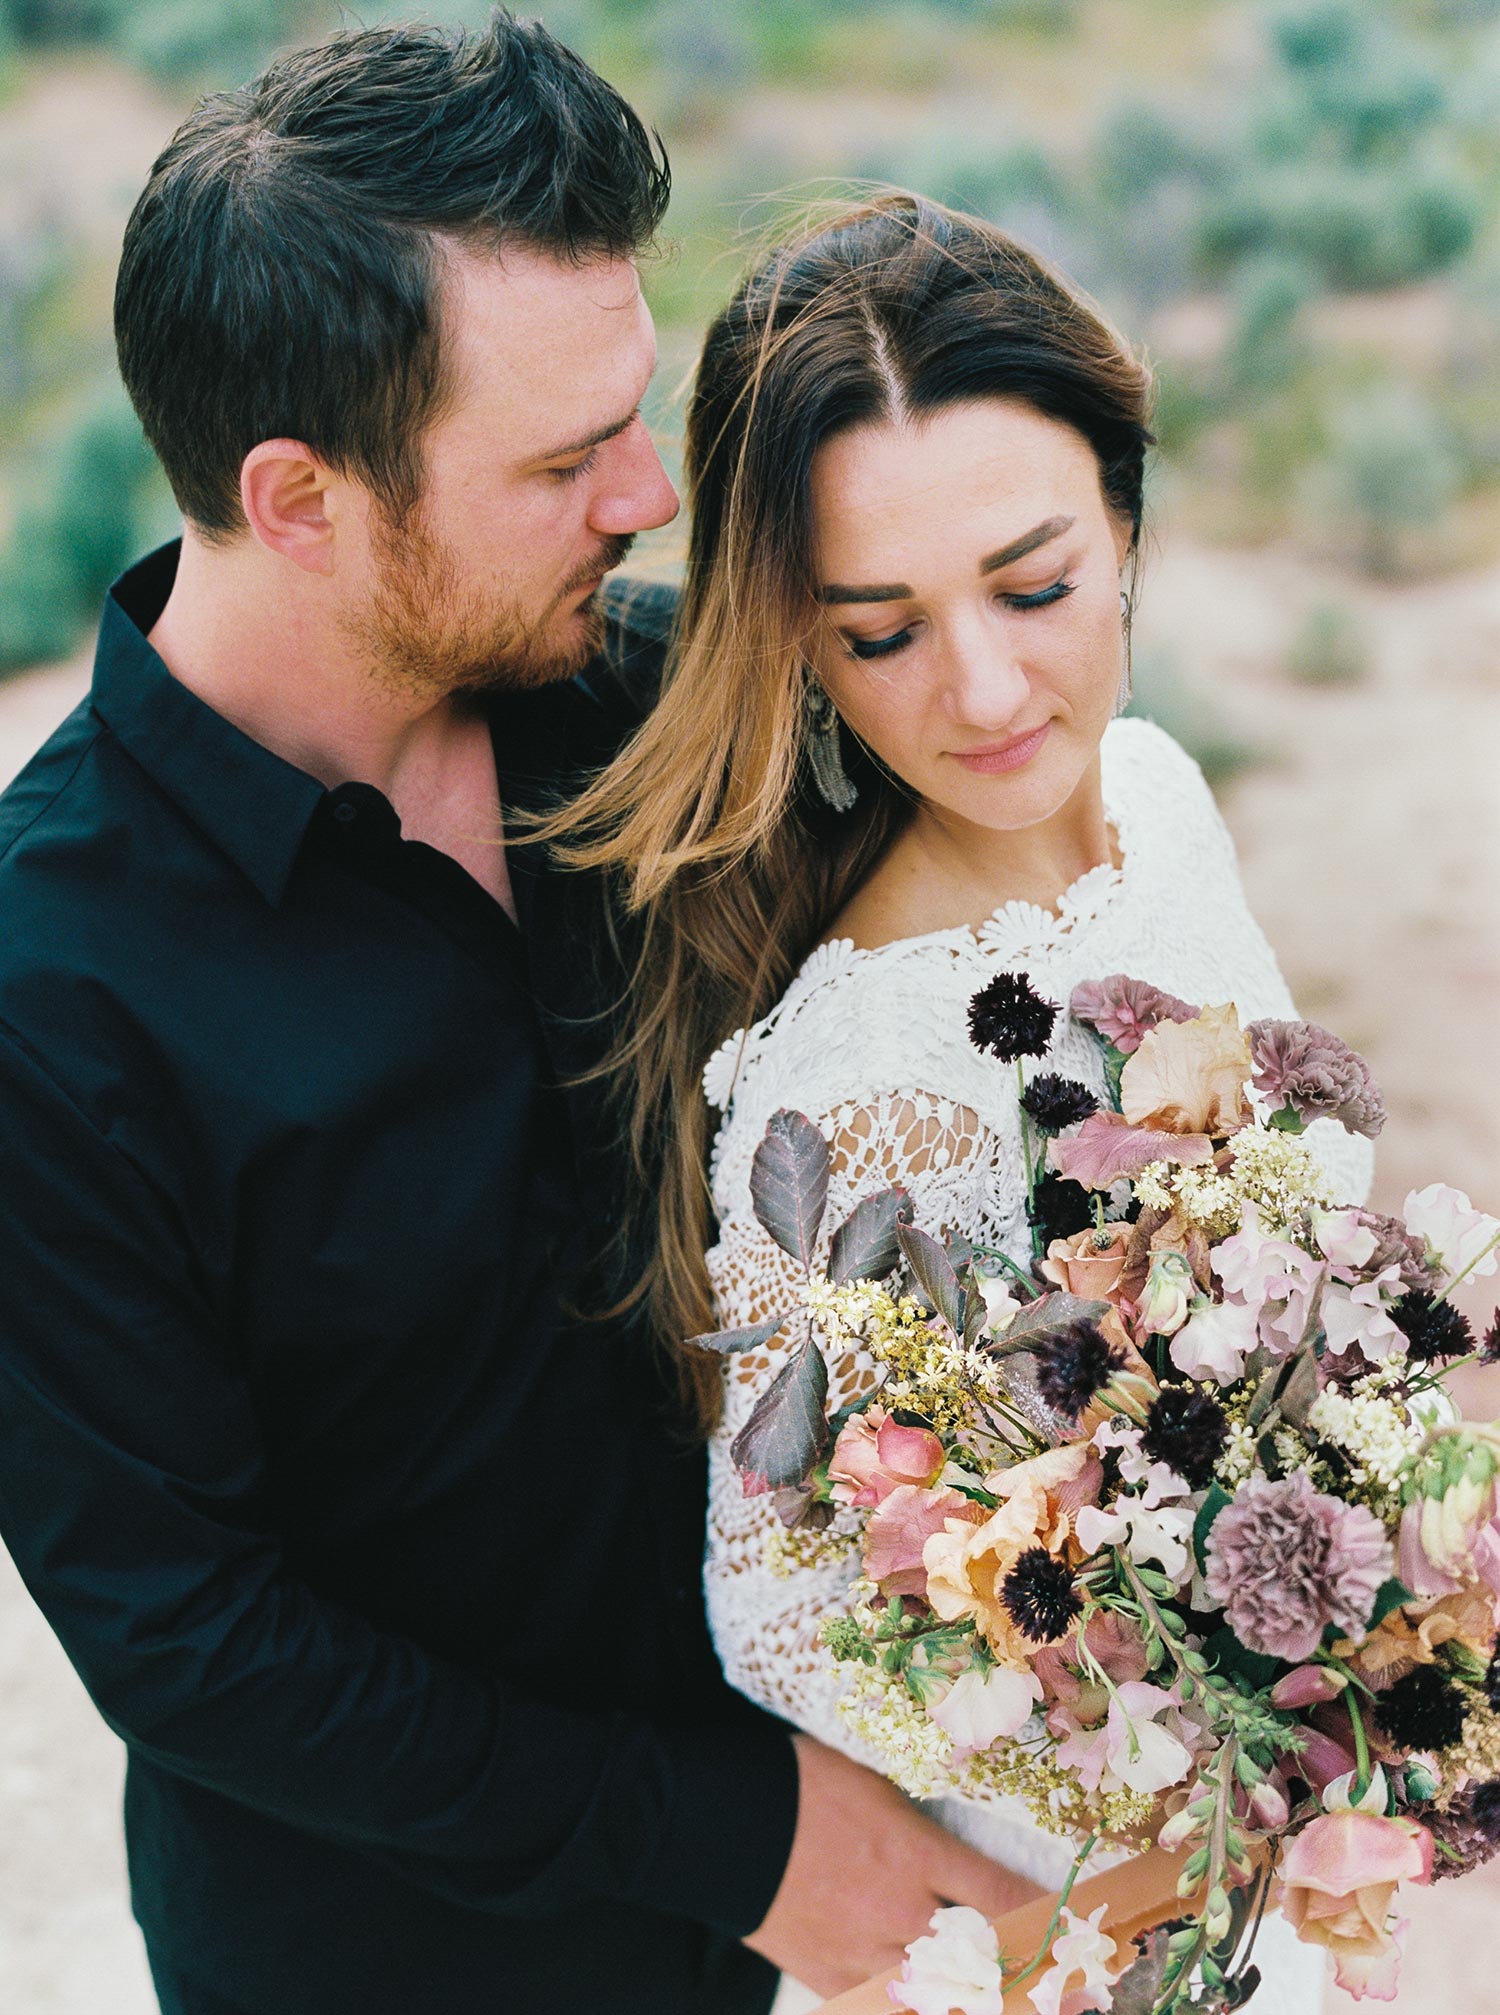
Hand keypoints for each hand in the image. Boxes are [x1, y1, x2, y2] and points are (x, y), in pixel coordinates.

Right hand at [743, 1733, 1046, 1998]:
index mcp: (913, 1853)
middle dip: (1025, 1979)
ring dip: (968, 2000)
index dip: (1048, 1916)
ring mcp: (864, 1951)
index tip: (1080, 1928)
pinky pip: (883, 2007)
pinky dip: (907, 2006)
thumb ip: (916, 1825)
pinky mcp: (829, 1977)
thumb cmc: (795, 1782)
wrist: (720, 1820)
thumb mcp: (871, 1783)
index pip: (1002, 1895)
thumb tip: (950, 1846)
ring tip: (996, 2001)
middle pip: (981, 1962)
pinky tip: (923, 2002)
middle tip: (1061, 1994)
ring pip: (937, 1997)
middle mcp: (899, 1911)